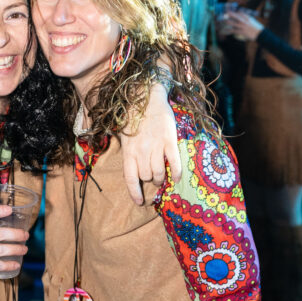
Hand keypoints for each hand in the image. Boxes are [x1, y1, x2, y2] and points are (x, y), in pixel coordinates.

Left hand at [119, 82, 180, 204]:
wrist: (147, 97)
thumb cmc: (133, 116)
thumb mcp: (124, 135)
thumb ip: (128, 152)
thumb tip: (132, 168)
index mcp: (128, 151)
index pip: (130, 179)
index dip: (135, 193)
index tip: (140, 202)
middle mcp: (141, 152)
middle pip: (146, 177)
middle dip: (150, 181)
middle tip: (154, 178)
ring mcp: (155, 147)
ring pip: (159, 173)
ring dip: (161, 178)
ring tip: (163, 177)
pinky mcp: (169, 142)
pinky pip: (174, 163)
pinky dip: (176, 173)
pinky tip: (177, 177)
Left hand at [223, 9, 262, 40]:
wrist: (260, 34)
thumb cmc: (256, 27)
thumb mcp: (251, 20)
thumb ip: (246, 16)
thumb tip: (240, 13)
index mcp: (247, 17)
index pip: (239, 12)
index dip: (233, 11)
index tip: (228, 10)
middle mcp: (244, 20)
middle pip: (234, 16)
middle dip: (229, 14)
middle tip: (224, 13)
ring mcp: (242, 26)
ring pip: (232, 23)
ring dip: (227, 22)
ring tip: (223, 21)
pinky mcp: (241, 31)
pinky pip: (233, 31)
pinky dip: (228, 31)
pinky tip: (224, 31)